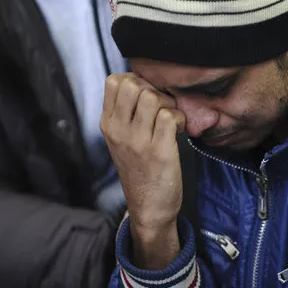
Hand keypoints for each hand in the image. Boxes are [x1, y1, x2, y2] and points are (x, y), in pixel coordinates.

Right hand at [101, 73, 185, 268]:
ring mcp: (137, 141)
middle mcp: (119, 131)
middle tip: (161, 108)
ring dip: (168, 104)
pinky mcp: (159, 151)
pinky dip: (179, 119)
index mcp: (108, 124)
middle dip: (152, 89)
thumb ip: (125, 112)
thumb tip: (143, 82)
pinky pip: (169, 116)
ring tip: (169, 120)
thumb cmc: (139, 169)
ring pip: (152, 97)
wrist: (148, 207)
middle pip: (133, 84)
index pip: (114, 81)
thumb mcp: (121, 140)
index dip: (136, 80)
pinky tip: (177, 131)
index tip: (146, 97)